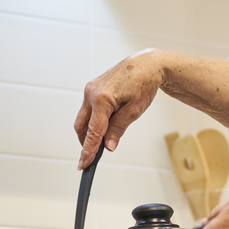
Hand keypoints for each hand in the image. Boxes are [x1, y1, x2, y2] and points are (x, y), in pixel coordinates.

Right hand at [74, 50, 164, 168]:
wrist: (146, 64)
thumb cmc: (144, 84)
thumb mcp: (134, 111)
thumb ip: (118, 129)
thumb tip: (107, 146)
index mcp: (102, 99)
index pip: (92, 132)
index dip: (88, 150)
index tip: (83, 164)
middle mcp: (91, 93)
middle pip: (81, 126)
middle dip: (86, 142)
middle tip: (93, 156)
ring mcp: (90, 89)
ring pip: (84, 118)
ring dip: (90, 131)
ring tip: (104, 139)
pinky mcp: (93, 87)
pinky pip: (89, 109)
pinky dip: (94, 120)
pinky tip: (105, 125)